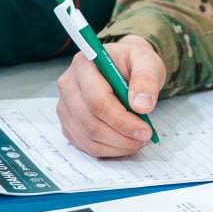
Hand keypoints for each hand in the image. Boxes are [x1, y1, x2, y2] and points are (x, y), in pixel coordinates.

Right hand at [56, 34, 166, 156]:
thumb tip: (142, 106)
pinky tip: (124, 143)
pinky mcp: (68, 123)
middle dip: (121, 136)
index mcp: (84, 64)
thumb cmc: (132, 62)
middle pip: (91, 122)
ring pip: (88, 137)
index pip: (97, 100)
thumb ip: (146, 80)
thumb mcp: (147, 61)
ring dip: (116, 146)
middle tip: (145, 137)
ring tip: (138, 140)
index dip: (122, 120)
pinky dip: (108, 150)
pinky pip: (85, 145)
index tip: (144, 130)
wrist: (122, 66)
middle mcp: (68, 85)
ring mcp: (65, 106)